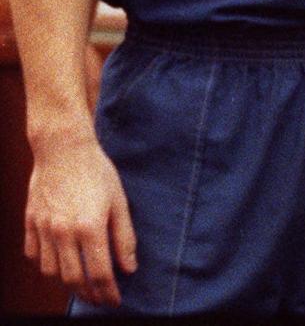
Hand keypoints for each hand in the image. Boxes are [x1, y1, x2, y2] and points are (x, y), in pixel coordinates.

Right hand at [25, 134, 136, 306]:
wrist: (64, 148)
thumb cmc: (96, 171)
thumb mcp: (119, 201)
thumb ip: (124, 236)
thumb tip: (129, 268)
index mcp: (90, 227)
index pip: (100, 274)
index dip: (109, 292)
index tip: (115, 301)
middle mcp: (64, 232)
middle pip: (74, 279)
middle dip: (88, 294)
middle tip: (99, 298)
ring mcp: (44, 229)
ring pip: (51, 272)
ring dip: (67, 282)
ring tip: (81, 282)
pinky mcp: (30, 222)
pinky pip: (34, 255)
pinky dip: (45, 264)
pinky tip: (58, 262)